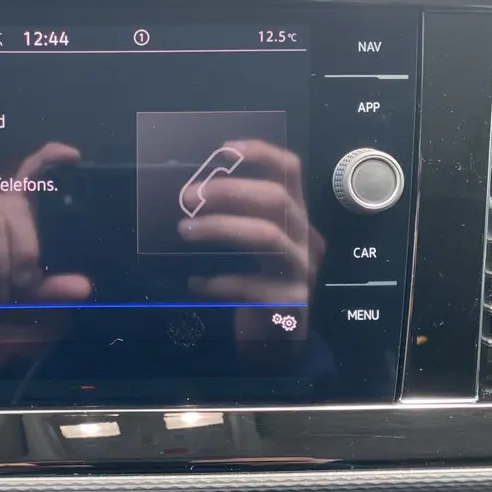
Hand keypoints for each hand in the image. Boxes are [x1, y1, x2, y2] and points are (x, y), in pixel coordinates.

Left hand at [178, 140, 323, 333]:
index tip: (224, 150)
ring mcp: (305, 270)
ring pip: (268, 235)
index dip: (261, 154)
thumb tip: (189, 194)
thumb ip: (234, 219)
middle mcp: (307, 238)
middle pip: (277, 199)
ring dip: (221, 227)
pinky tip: (197, 283)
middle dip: (230, 191)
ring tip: (184, 230)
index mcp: (295, 217)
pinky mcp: (294, 302)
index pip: (290, 172)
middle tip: (187, 196)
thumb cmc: (259, 285)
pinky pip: (255, 286)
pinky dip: (221, 282)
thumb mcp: (250, 247)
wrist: (279, 342)